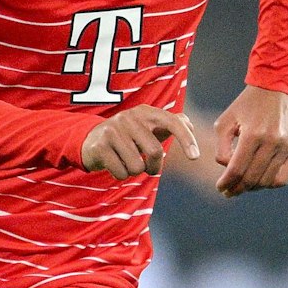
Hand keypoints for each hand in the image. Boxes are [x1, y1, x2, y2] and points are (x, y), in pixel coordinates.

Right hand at [81, 104, 198, 179]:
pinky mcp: (100, 146)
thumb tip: (191, 126)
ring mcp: (113, 130)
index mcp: (146, 112)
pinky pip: (121, 173)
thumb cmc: (130, 136)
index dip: (186, 139)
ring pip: (137, 166)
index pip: (173, 122)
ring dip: (135, 171)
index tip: (195, 157)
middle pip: (155, 152)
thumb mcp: (150, 128)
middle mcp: (129, 117)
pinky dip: (121, 175)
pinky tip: (114, 164)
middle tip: (146, 166)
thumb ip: (173, 124)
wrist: (91, 140)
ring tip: (126, 162)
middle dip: (153, 167)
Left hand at [213, 85, 287, 197]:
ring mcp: (286, 145)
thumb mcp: (225, 121)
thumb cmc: (245, 105)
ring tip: (243, 186)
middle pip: (252, 178)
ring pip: (268, 181)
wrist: (275, 86)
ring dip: (253, 188)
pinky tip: (260, 180)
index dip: (226, 183)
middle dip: (237, 189)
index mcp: (252, 134)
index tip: (220, 188)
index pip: (237, 169)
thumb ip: (221, 148)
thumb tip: (227, 170)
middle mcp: (272, 141)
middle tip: (228, 192)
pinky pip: (284, 177)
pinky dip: (270, 183)